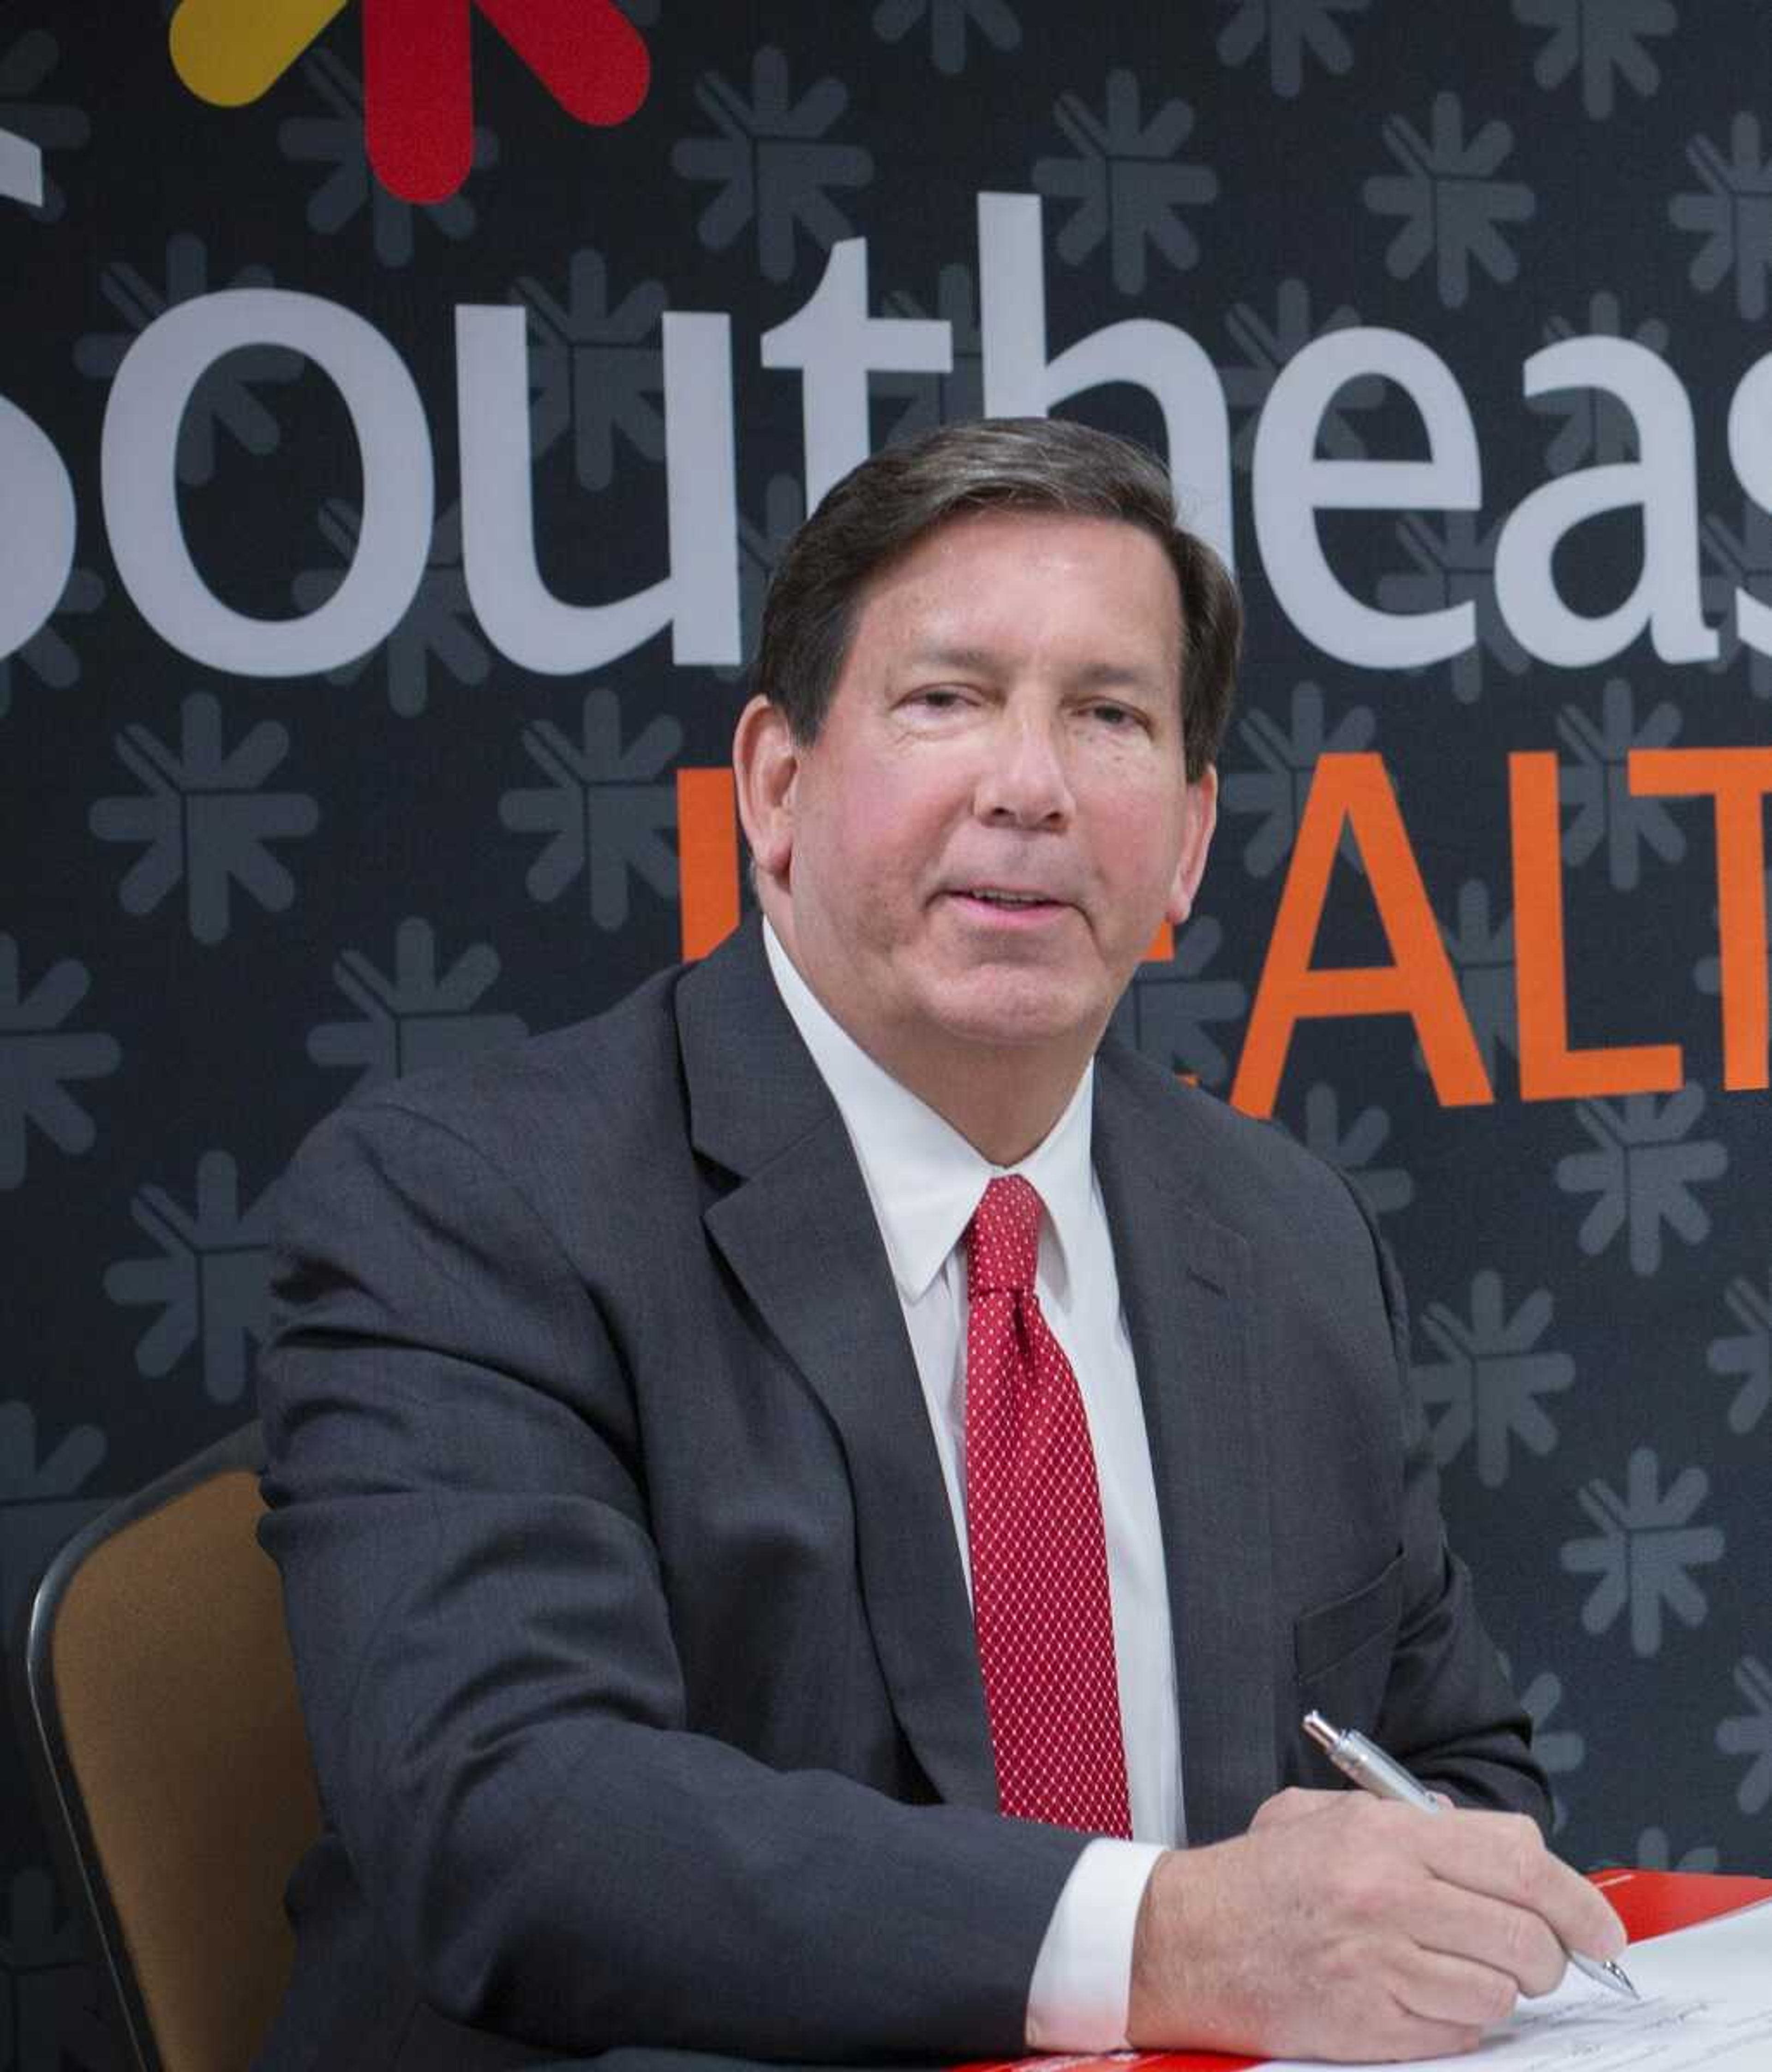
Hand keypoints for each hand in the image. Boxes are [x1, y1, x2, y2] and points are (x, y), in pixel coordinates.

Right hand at [1127, 1792, 1626, 2061]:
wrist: (1183, 1942)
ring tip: (1461, 1972)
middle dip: (1552, 1956)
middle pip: (1527, 1935)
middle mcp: (1389, 1893)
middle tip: (1541, 1958)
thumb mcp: (1322, 1814)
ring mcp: (1381, 1963)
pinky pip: (1461, 2035)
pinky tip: (1422, 1999)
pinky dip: (1459, 2024)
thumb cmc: (1255, 1880)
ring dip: (1500, 1991)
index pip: (1522, 1863)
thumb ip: (1410, 1820)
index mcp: (1385, 1833)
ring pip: (1501, 1992)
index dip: (1577, 1900)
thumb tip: (1492, 1843)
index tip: (1597, 1927)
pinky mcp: (1371, 2024)